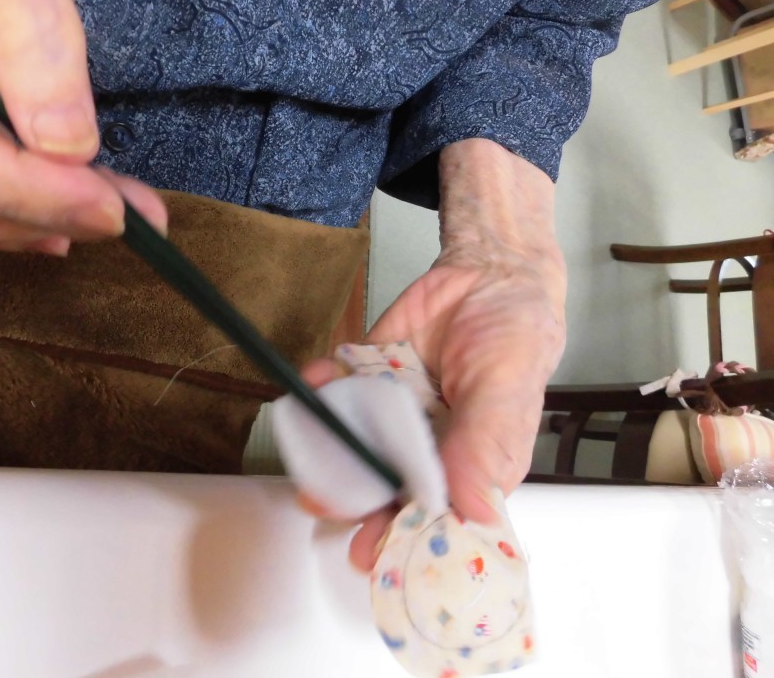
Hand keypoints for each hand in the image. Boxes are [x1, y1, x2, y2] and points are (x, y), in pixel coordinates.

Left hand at [301, 139, 565, 570]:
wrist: (487, 272)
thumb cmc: (514, 335)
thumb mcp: (506, 388)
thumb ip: (484, 446)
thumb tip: (474, 510)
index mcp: (470, 467)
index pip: (434, 516)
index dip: (401, 537)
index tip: (370, 550)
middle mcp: (428, 449)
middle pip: (384, 488)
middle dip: (351, 498)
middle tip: (321, 501)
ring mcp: (396, 416)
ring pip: (353, 443)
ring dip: (325, 445)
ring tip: (308, 445)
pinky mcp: (372, 379)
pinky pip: (340, 390)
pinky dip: (323, 386)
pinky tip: (315, 379)